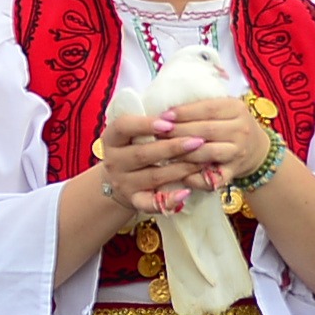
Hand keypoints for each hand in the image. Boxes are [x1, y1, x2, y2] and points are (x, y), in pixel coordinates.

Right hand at [96, 103, 216, 213]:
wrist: (119, 178)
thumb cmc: (135, 146)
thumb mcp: (134, 131)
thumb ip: (150, 122)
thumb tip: (181, 110)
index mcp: (112, 138)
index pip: (124, 127)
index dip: (146, 124)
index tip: (170, 122)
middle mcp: (114, 161)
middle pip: (143, 154)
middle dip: (173, 147)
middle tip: (199, 141)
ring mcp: (123, 183)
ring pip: (153, 176)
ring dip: (180, 169)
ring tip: (203, 161)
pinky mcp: (134, 201)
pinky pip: (151, 204)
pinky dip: (170, 200)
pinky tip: (187, 192)